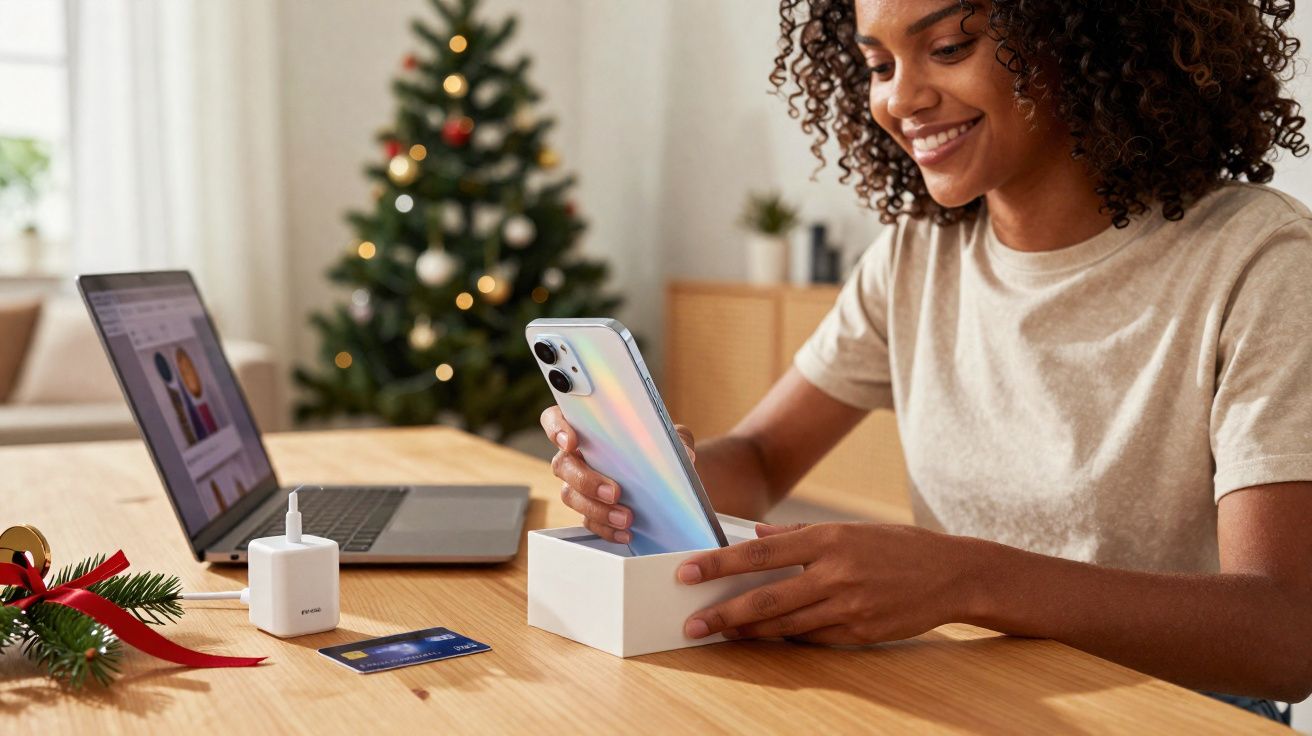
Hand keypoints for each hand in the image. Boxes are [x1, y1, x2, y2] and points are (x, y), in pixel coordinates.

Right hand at [540, 405, 697, 543]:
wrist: (670, 478)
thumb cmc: (661, 448)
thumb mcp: (673, 437)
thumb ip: (676, 439)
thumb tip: (684, 453)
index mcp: (587, 428)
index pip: (556, 419)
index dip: (556, 429)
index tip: (571, 441)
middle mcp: (576, 455)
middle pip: (562, 465)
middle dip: (586, 480)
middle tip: (614, 491)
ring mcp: (579, 485)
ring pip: (571, 496)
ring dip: (597, 509)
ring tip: (626, 516)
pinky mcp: (590, 510)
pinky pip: (588, 521)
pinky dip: (606, 528)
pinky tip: (625, 531)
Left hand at [678, 522, 973, 644]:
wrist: (954, 574)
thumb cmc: (899, 546)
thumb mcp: (852, 528)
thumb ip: (802, 534)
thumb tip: (758, 533)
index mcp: (829, 539)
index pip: (760, 552)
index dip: (719, 564)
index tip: (687, 572)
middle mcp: (835, 573)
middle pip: (766, 598)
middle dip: (723, 612)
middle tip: (691, 623)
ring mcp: (849, 607)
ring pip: (785, 626)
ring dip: (748, 632)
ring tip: (719, 633)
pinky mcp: (861, 633)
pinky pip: (813, 639)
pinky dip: (787, 638)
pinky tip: (766, 637)